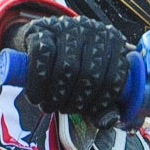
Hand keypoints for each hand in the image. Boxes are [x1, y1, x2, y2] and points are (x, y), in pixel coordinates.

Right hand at [11, 16, 128, 126]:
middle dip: (77, 100)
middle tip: (65, 110)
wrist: (41, 41)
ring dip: (57, 95)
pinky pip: (42, 57)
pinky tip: (35, 97)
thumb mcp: (90, 83)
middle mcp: (92, 30)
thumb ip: (103, 104)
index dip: (101, 101)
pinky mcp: (41, 29)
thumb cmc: (71, 65)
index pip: (114, 77)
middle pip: (90, 74)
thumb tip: (109, 122)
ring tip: (50, 106)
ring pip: (66, 67)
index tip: (87, 111)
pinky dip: (38, 83)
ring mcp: (67, 27)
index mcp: (113, 41)